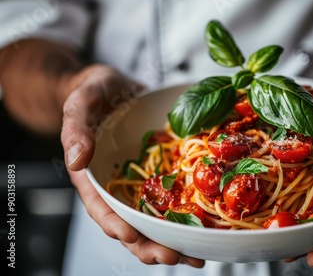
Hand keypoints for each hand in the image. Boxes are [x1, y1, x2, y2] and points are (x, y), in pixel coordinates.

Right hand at [60, 64, 204, 267]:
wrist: (113, 87)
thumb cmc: (92, 95)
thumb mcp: (80, 105)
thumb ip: (76, 129)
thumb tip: (76, 159)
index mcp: (93, 177)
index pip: (101, 208)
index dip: (115, 225)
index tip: (132, 236)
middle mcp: (117, 187)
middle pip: (130, 225)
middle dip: (150, 245)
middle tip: (173, 256)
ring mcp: (138, 184)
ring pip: (153, 220)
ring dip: (171, 241)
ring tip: (194, 256)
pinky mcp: (157, 176)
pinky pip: (170, 200)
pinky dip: (185, 218)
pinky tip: (204, 230)